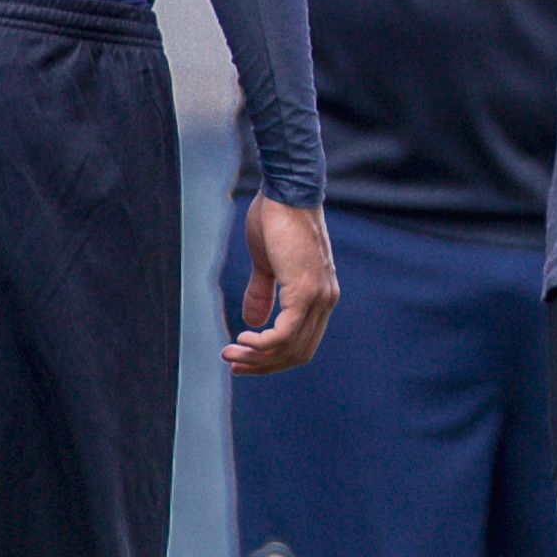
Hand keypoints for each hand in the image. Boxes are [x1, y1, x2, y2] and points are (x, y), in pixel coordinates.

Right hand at [230, 196, 339, 373]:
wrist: (288, 191)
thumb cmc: (277, 220)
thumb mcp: (267, 262)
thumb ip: (264, 292)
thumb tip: (253, 322)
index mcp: (319, 295)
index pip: (302, 342)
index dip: (272, 357)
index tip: (242, 359)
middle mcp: (325, 300)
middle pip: (298, 352)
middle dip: (263, 364)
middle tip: (233, 363)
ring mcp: (318, 296)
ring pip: (291, 347)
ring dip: (258, 357)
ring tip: (231, 354)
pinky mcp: (305, 291)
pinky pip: (286, 334)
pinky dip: (263, 344)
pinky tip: (244, 338)